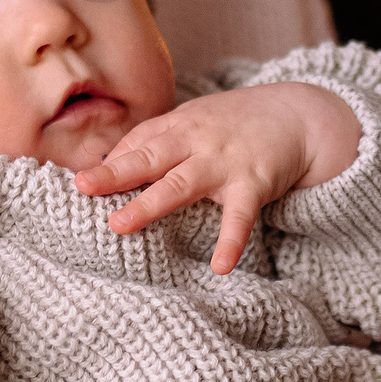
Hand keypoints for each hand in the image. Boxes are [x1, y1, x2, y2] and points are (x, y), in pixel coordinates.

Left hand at [74, 82, 361, 273]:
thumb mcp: (195, 121)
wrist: (298, 115)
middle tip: (82, 187)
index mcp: (179, 126)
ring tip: (119, 225)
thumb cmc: (236, 123)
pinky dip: (231, 241)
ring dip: (150, 203)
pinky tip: (220, 266)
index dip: (111, 161)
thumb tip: (111, 162)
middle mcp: (197, 141)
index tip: (82, 181)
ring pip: (181, 183)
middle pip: (149, 157)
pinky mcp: (253, 183)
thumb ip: (158, 140)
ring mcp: (224, 162)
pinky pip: (240, 217)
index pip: (138, 142)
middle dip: (115, 173)